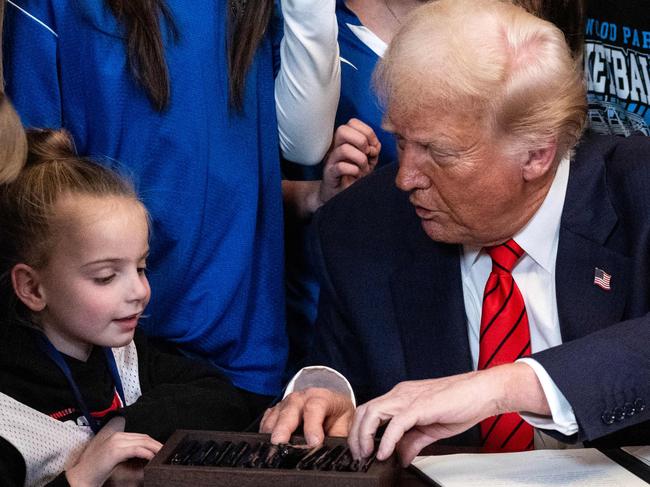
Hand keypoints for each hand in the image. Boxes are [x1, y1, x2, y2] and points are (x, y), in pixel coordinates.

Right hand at [65, 418, 161, 486]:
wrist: (81, 477)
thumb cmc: (97, 470)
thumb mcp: (115, 458)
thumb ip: (127, 452)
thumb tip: (143, 455)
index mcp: (117, 436)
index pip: (140, 436)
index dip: (153, 442)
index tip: (162, 449)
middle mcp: (117, 436)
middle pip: (144, 437)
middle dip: (157, 444)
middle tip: (167, 451)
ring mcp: (116, 442)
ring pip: (142, 442)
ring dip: (155, 448)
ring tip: (163, 454)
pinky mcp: (115, 451)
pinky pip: (137, 449)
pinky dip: (147, 453)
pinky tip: (153, 458)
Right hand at [260, 387, 354, 445]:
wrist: (331, 405)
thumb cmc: (338, 418)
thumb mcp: (345, 425)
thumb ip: (340, 438)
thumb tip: (338, 454)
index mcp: (323, 398)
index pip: (315, 407)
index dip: (313, 426)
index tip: (313, 443)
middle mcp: (302, 397)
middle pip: (290, 409)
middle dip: (284, 428)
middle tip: (280, 444)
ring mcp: (286, 403)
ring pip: (275, 415)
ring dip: (271, 432)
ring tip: (271, 450)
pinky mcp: (276, 412)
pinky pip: (266, 421)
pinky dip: (264, 433)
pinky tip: (266, 446)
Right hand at [319, 118, 380, 204]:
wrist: (340, 193)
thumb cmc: (355, 174)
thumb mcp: (368, 159)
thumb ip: (373, 149)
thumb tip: (375, 145)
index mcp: (344, 140)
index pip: (352, 122)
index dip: (367, 131)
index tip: (373, 146)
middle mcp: (335, 146)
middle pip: (342, 130)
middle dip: (361, 141)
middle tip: (367, 154)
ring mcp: (331, 159)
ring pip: (344, 149)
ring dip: (360, 159)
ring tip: (363, 168)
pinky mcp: (329, 173)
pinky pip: (340, 167)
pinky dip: (353, 170)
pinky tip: (357, 174)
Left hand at [348, 363, 548, 465]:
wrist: (483, 392)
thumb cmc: (461, 404)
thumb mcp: (430, 428)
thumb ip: (413, 442)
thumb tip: (401, 457)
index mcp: (402, 397)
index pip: (371, 410)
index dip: (360, 430)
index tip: (360, 449)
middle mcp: (401, 394)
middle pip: (365, 410)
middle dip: (356, 434)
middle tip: (357, 455)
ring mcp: (409, 398)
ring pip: (374, 413)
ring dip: (364, 436)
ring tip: (366, 455)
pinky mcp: (420, 406)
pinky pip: (396, 423)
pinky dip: (387, 440)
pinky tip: (385, 454)